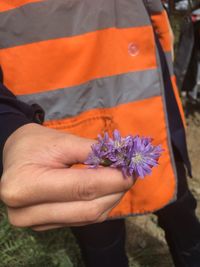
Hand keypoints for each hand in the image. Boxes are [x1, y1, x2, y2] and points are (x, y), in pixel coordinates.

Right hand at [0, 124, 132, 230]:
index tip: (133, 168)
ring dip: (111, 198)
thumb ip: (93, 151)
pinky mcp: (47, 226)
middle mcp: (26, 212)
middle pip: (88, 209)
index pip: (82, 188)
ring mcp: (36, 223)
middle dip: (116, 190)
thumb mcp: (62, 140)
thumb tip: (123, 159)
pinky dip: (101, 204)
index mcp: (25, 186)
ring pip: (89, 217)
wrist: (15, 156)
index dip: (113, 179)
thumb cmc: (35, 144)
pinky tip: (106, 189)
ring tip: (120, 179)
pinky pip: (83, 219)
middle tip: (131, 173)